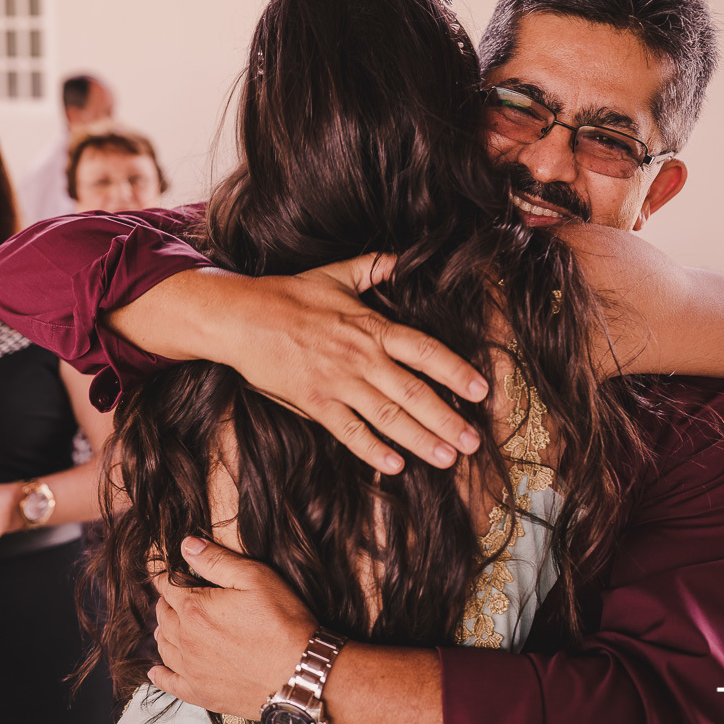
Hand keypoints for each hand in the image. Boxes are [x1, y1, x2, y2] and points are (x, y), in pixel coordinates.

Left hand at [149, 537, 316, 718]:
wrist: (299, 674)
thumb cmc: (283, 623)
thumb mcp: (255, 578)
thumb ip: (217, 560)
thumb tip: (186, 545)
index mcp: (194, 608)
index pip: (166, 585)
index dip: (164, 574)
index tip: (162, 569)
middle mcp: (186, 640)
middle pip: (162, 615)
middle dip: (166, 601)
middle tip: (175, 594)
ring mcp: (191, 669)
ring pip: (163, 645)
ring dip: (163, 631)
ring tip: (169, 624)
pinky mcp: (201, 693)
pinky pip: (169, 684)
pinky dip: (160, 675)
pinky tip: (156, 671)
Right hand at [217, 255, 487, 473]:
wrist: (243, 317)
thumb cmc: (289, 295)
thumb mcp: (336, 274)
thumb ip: (373, 268)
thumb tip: (401, 257)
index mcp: (372, 327)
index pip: (425, 351)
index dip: (456, 372)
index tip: (481, 391)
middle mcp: (362, 358)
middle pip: (415, 394)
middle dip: (448, 420)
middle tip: (474, 442)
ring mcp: (339, 383)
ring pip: (389, 418)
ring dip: (421, 440)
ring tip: (447, 459)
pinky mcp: (315, 403)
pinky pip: (350, 432)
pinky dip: (373, 450)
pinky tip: (395, 466)